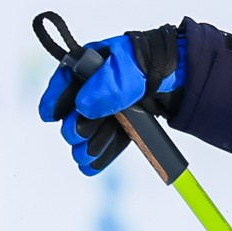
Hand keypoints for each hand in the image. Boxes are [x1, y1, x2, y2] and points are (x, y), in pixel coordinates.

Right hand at [36, 25, 183, 174]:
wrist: (183, 77)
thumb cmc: (153, 64)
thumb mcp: (130, 68)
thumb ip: (108, 85)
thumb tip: (83, 107)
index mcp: (94, 64)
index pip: (66, 81)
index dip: (54, 99)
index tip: (48, 116)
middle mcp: (97, 86)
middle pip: (76, 111)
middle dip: (74, 127)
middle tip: (78, 137)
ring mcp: (110, 106)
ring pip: (90, 130)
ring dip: (86, 145)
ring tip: (86, 156)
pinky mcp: (125, 122)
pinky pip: (108, 140)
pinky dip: (100, 154)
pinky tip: (91, 166)